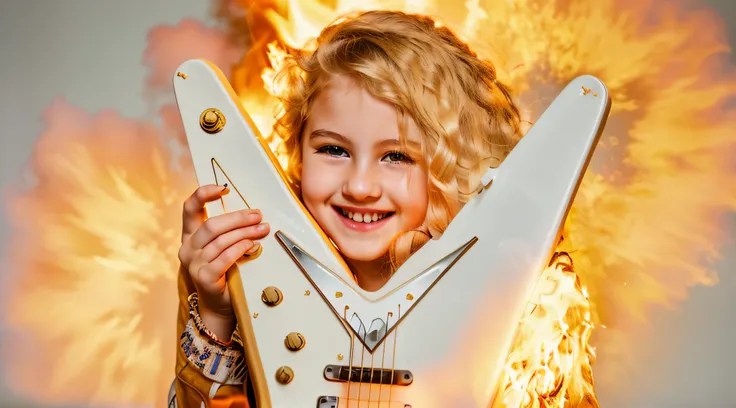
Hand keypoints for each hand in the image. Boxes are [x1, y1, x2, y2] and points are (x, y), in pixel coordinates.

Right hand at [178, 184, 269, 326]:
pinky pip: (224, 257)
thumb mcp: (223, 247)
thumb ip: (230, 231)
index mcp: (190, 235)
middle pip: (212, 225)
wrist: (220, 305)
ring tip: (262, 229)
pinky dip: (240, 249)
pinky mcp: (204, 277)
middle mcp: (187, 247)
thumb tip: (253, 213)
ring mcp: (193, 263)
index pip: (190, 208)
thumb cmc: (225, 271)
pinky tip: (252, 245)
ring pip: (220, 241)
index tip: (224, 188)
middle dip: (238, 218)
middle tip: (257, 215)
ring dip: (245, 233)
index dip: (204, 194)